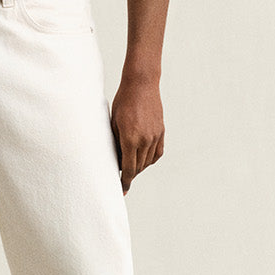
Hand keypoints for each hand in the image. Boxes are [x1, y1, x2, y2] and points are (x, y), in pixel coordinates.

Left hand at [110, 75, 164, 194]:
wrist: (141, 84)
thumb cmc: (123, 101)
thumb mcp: (113, 122)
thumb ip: (116, 143)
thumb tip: (117, 159)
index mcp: (130, 139)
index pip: (128, 168)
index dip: (125, 182)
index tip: (122, 190)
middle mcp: (144, 140)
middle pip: (138, 167)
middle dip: (130, 174)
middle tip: (122, 177)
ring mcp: (155, 136)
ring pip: (148, 162)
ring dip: (139, 167)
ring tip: (131, 167)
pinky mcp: (161, 131)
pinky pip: (157, 153)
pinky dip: (150, 159)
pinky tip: (143, 159)